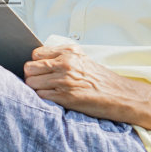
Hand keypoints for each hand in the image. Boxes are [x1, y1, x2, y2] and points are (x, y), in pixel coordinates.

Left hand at [23, 41, 141, 118]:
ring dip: (37, 89)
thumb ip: (62, 57)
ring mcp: (64, 80)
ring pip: (31, 82)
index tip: (42, 70)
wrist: (121, 95)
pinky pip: (40, 96)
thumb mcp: (83, 60)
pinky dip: (43, 99)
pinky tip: (53, 99)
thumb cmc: (101, 80)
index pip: (35, 54)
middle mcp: (65, 63)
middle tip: (42, 82)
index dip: (36, 63)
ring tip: (48, 91)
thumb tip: (38, 61)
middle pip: (29, 68)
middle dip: (32, 76)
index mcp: (69, 52)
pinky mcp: (65, 97)